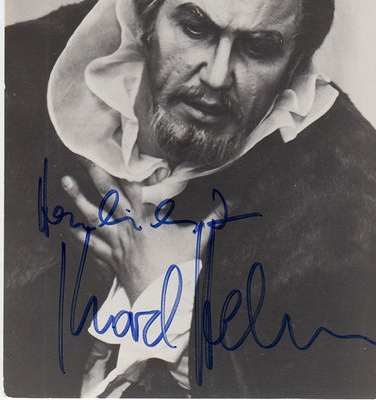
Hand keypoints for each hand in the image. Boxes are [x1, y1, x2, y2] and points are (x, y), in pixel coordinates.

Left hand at [62, 162, 220, 303]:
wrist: (162, 300)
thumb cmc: (180, 268)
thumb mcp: (198, 239)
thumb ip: (214, 218)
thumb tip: (233, 203)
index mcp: (148, 218)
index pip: (135, 186)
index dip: (126, 167)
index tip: (117, 150)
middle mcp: (128, 226)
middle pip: (108, 195)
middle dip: (95, 174)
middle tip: (82, 155)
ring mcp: (117, 242)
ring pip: (94, 216)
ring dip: (78, 198)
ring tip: (66, 181)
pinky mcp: (112, 258)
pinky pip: (93, 245)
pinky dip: (81, 236)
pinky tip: (70, 227)